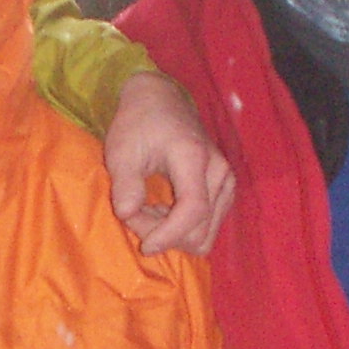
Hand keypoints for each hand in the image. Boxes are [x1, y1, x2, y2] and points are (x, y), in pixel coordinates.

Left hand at [106, 72, 235, 256]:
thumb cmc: (138, 124)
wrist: (160, 102)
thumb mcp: (121, 151)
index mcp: (194, 157)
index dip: (169, 235)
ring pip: (206, 234)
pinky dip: (183, 229)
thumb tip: (127, 215)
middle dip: (165, 235)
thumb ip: (124, 184)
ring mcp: (226, 182)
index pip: (193, 210)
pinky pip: (208, 226)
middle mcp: (219, 172)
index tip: (145, 246)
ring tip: (148, 212)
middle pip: (200, 229)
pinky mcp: (225, 190)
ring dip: (174, 235)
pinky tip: (163, 211)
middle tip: (136, 216)